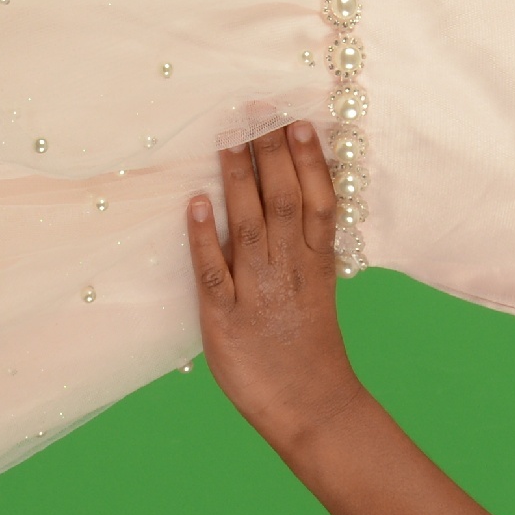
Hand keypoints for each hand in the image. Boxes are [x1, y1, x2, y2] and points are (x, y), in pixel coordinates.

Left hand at [187, 123, 368, 452]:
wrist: (312, 406)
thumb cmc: (310, 347)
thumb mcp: (318, 288)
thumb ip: (304, 247)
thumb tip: (289, 201)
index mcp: (317, 262)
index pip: (317, 197)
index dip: (308, 157)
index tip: (295, 119)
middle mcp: (290, 268)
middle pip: (283, 198)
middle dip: (268, 151)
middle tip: (254, 109)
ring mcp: (260, 291)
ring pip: (249, 223)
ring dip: (237, 178)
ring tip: (226, 137)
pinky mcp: (226, 317)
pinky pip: (214, 271)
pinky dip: (204, 237)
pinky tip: (196, 203)